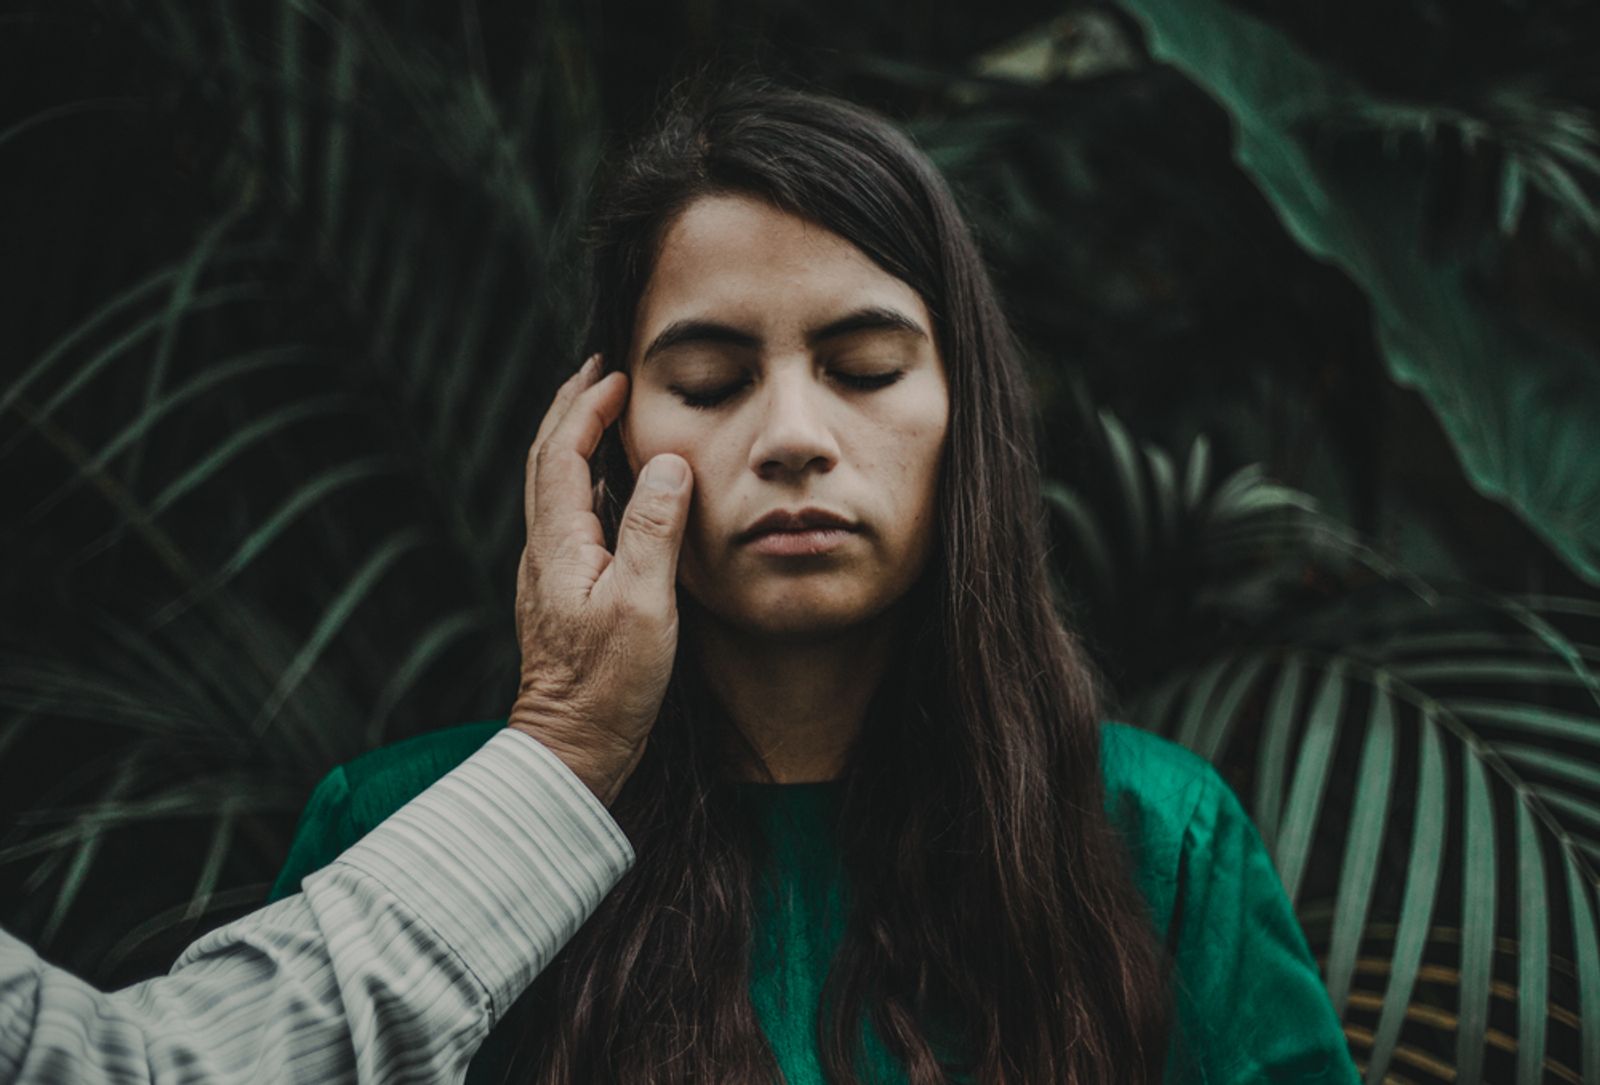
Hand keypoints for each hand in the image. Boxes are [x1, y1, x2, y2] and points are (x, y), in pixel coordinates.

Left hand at [507, 354, 691, 805]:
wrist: (573, 746)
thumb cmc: (610, 684)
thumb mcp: (644, 605)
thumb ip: (654, 530)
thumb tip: (667, 463)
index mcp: (559, 544)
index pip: (563, 453)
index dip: (586, 408)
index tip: (615, 374)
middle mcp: (545, 551)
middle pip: (547, 460)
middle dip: (571, 410)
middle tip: (599, 371)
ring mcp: (551, 573)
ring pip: (554, 487)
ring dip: (575, 441)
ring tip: (604, 413)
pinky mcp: (564, 593)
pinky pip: (569, 516)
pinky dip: (586, 480)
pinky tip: (611, 486)